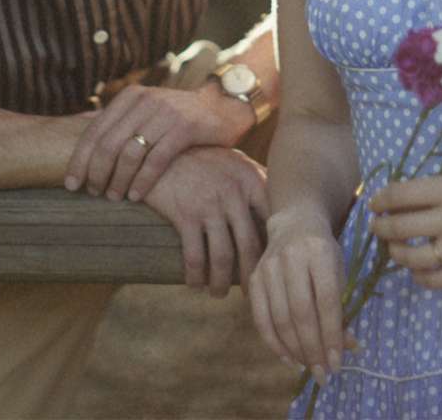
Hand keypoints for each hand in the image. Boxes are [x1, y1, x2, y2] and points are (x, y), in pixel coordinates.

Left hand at [66, 51, 241, 201]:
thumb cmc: (180, 115)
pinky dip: (143, 181)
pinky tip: (137, 196)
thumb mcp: (148, 109)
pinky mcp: (185, 128)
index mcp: (130, 97)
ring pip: (129, 153)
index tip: (71, 184)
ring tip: (113, 197)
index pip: (94, 131)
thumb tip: (80, 125)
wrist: (225, 106)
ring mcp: (165, 113)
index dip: (79, 160)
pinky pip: (156, 160)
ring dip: (118, 179)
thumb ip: (120, 118)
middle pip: (107, 143)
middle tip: (92, 194)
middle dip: (95, 172)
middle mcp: (145, 101)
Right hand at [139, 146, 268, 297]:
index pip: (273, 221)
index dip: (275, 249)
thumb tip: (281, 206)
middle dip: (251, 275)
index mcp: (251, 180)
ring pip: (223, 256)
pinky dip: (196, 276)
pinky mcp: (185, 215)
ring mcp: (209, 205)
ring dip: (222, 282)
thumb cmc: (202, 158)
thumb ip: (258, 181)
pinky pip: (195, 256)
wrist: (161, 148)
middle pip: (250, 245)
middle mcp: (234, 194)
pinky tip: (195, 284)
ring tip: (219, 293)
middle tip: (250, 294)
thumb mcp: (235, 162)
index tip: (274, 268)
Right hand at [249, 207, 353, 381]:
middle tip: (324, 375)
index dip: (332, 335)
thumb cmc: (323, 252)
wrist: (294, 223)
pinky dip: (274, 343)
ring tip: (309, 368)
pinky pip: (261, 318)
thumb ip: (342, 308)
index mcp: (319, 251)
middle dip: (314, 349)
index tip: (338, 363)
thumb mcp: (339, 272)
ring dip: (295, 350)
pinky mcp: (253, 278)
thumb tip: (349, 347)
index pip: (326, 301)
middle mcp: (291, 257)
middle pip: (301, 313)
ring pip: (280, 318)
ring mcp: (268, 267)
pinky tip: (288, 359)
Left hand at [368, 172, 441, 289]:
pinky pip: (436, 281)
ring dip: (395, 253)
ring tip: (394, 249)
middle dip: (381, 227)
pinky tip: (417, 270)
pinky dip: (419, 277)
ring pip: (412, 257)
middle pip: (400, 226)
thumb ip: (440, 191)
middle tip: (377, 226)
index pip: (401, 194)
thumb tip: (403, 200)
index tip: (375, 204)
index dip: (381, 200)